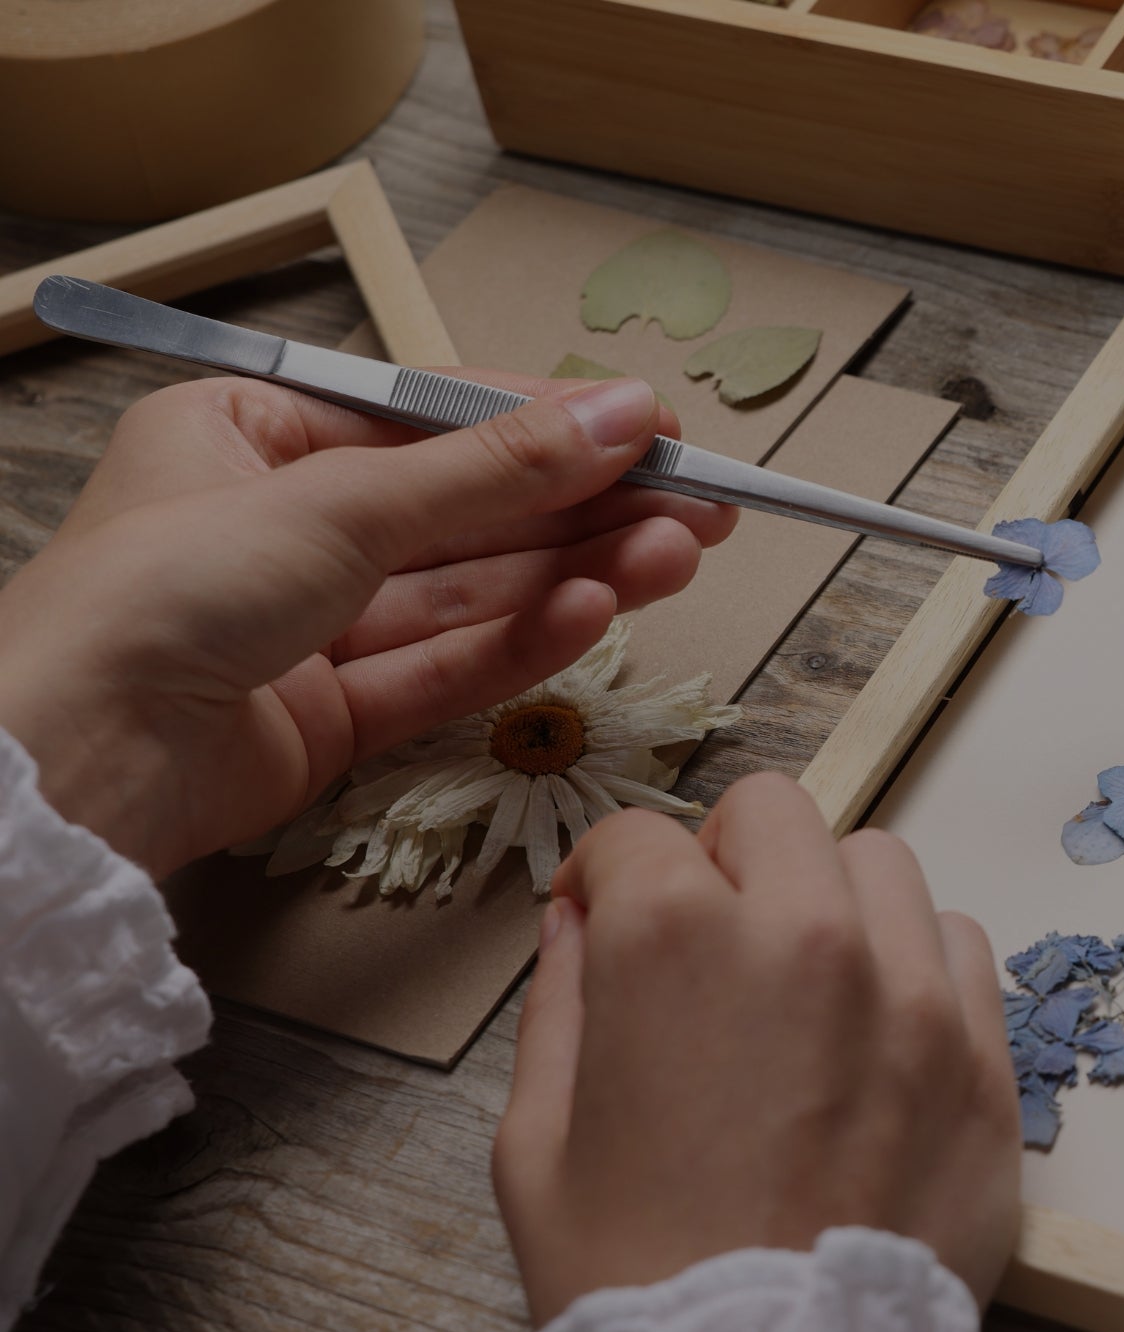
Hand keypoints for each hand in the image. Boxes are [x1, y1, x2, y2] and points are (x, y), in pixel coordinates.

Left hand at [0, 372, 734, 873]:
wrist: (68, 770)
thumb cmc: (149, 601)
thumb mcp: (341, 503)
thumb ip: (496, 469)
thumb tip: (622, 413)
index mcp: (248, 436)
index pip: (433, 419)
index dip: (552, 422)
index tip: (657, 428)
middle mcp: (277, 528)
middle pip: (467, 512)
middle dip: (588, 508)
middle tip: (700, 505)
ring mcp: (304, 629)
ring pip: (470, 594)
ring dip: (578, 574)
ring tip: (677, 557)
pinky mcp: (328, 719)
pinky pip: (446, 667)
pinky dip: (527, 642)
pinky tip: (602, 611)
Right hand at [493, 774, 1020, 1321]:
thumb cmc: (640, 1278)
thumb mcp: (539, 1147)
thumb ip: (559, 1005)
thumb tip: (579, 924)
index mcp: (676, 943)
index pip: (639, 835)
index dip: (609, 877)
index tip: (609, 917)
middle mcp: (805, 939)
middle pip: (774, 813)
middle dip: (725, 858)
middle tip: (711, 936)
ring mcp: (911, 993)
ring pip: (879, 864)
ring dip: (831, 901)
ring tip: (804, 986)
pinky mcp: (984, 1057)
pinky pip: (962, 946)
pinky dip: (916, 968)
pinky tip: (875, 1035)